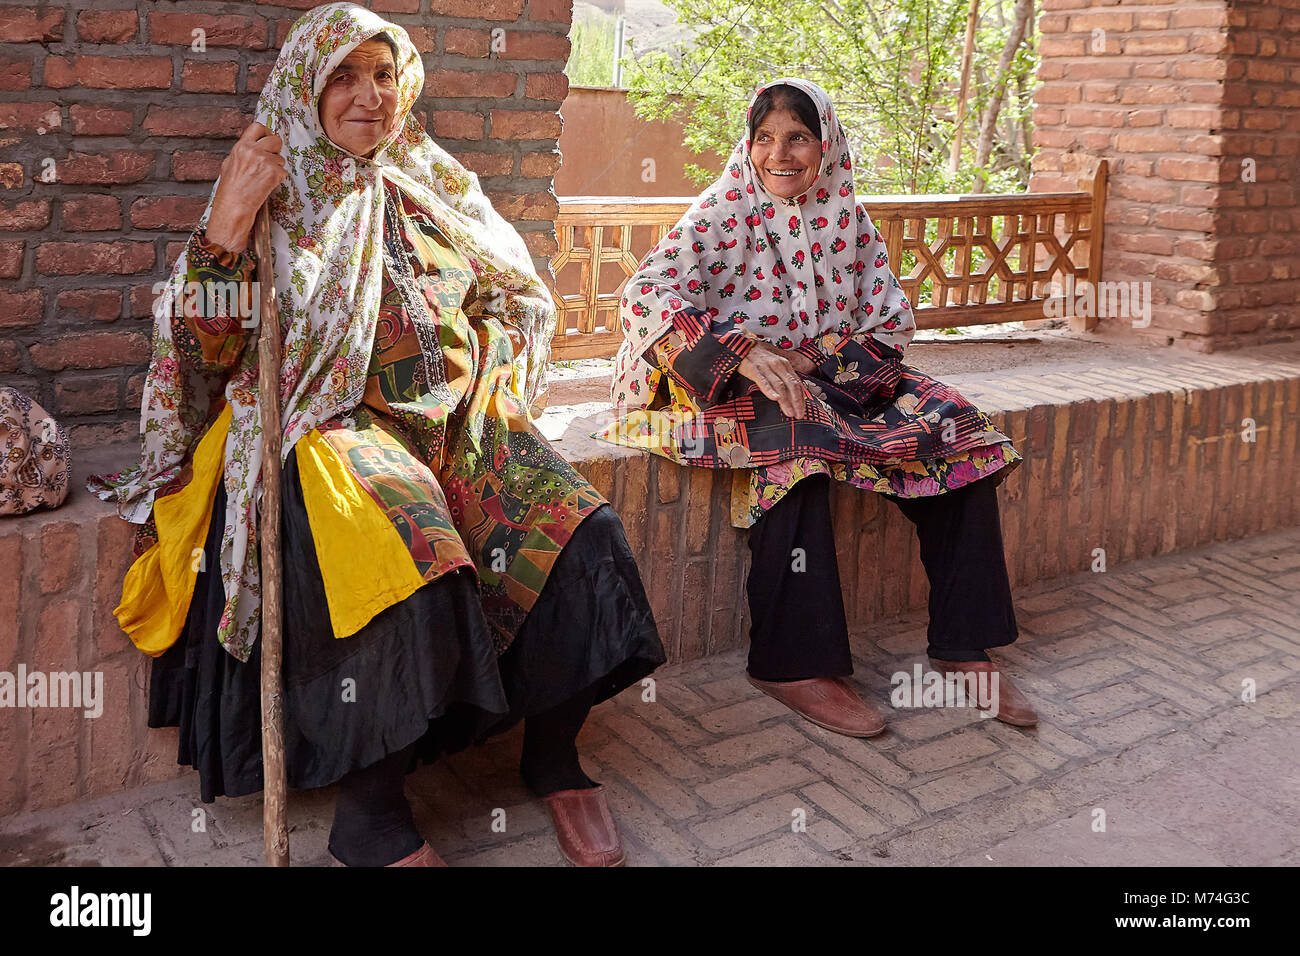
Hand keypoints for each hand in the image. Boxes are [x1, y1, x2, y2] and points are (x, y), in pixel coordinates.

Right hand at [206, 123, 287, 253]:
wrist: (234, 205)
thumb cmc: (231, 189)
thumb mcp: (230, 164)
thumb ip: (243, 153)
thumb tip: (252, 146)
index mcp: (241, 146)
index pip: (258, 127)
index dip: (266, 133)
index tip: (268, 139)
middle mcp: (253, 150)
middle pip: (276, 140)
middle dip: (276, 150)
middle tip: (270, 161)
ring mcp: (265, 160)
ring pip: (281, 159)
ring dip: (276, 168)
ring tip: (263, 178)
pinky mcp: (274, 172)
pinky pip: (283, 172)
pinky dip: (278, 179)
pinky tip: (267, 185)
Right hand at [737, 341, 809, 418]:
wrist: (740, 344)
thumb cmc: (757, 356)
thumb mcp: (774, 362)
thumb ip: (782, 375)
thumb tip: (791, 390)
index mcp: (785, 364)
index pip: (797, 383)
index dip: (801, 398)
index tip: (802, 410)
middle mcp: (778, 364)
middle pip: (791, 385)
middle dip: (796, 402)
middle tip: (798, 415)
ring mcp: (766, 367)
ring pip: (780, 386)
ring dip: (786, 401)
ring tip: (789, 413)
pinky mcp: (753, 369)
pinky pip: (763, 381)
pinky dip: (770, 390)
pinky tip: (775, 398)